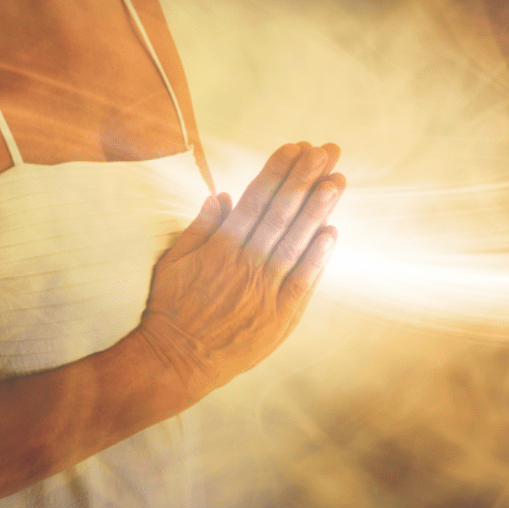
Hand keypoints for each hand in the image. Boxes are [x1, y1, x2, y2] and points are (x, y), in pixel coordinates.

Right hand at [137, 142, 344, 398]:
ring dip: (318, 209)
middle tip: (326, 151)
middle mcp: (245, 262)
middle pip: (280, 213)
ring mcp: (264, 289)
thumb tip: (220, 195)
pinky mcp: (278, 317)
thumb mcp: (174, 261)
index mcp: (220, 246)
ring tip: (337, 181)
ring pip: (295, 242)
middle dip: (304, 179)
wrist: (176, 359)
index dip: (277, 171)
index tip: (295, 148)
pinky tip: (331, 232)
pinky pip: (301, 282)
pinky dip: (317, 257)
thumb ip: (199, 227)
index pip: (254, 199)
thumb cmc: (171, 309)